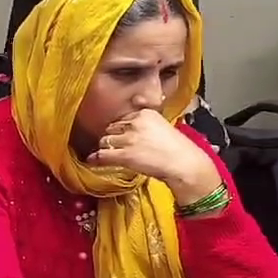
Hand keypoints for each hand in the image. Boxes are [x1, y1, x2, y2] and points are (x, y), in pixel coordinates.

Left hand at [86, 109, 219, 201]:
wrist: (184, 164)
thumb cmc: (178, 148)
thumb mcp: (162, 126)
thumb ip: (145, 122)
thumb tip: (131, 119)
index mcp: (145, 113)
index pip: (123, 118)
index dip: (121, 128)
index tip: (122, 135)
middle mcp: (135, 123)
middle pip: (112, 128)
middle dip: (113, 137)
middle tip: (116, 146)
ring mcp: (129, 139)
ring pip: (105, 140)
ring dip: (106, 148)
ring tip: (110, 154)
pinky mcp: (125, 154)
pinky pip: (102, 155)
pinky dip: (96, 158)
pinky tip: (92, 160)